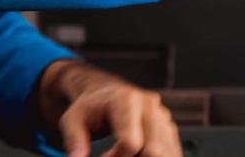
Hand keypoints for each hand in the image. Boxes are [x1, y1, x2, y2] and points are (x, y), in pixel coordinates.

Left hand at [36, 60, 179, 156]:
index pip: (130, 142)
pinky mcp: (169, 127)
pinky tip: (136, 156)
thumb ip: (74, 139)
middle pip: (154, 152)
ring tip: (123, 155)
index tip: (103, 156)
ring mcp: (163, 116)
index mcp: (126, 100)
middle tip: (113, 156)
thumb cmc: (89, 107)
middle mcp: (150, 105)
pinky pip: (171, 153)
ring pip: (166, 154)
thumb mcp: (72, 118)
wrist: (104, 94)